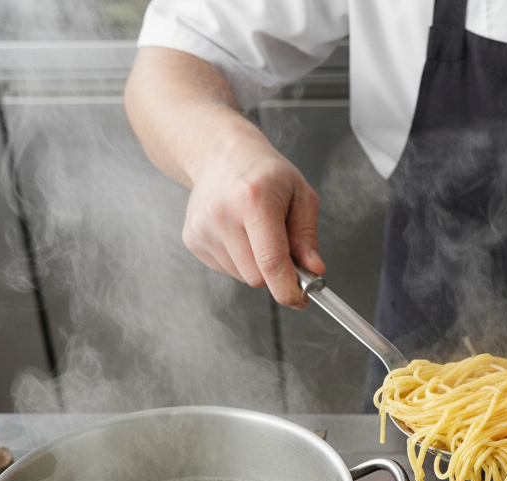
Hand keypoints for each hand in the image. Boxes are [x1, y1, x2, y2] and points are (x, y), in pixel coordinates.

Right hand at [124, 47, 324, 306]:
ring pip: (241, 276)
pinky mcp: (192, 238)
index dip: (288, 289)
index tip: (299, 299)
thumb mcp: (301, 195)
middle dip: (275, 273)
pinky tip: (240, 233)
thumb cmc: (266, 173)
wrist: (220, 155)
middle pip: (256, 276)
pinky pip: (226, 269)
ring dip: (256, 265)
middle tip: (284, 250)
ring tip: (257, 232)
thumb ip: (307, 237)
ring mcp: (203, 228)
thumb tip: (314, 270)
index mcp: (254, 200)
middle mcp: (222, 214)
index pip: (270, 261)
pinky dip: (239, 260)